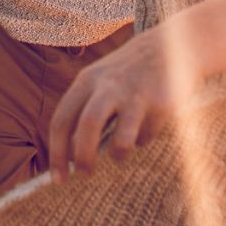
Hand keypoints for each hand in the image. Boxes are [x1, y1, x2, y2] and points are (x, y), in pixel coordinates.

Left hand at [46, 24, 202, 180]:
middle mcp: (108, 86)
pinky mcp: (160, 105)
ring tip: (118, 156)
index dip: (57, 153)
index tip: (58, 179)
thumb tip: (67, 156)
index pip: (61, 121)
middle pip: (87, 127)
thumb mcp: (97, 82)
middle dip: (83, 158)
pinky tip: (145, 128)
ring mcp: (135, 95)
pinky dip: (142, 140)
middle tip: (84, 176)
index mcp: (86, 81)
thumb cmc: (124, 74)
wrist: (168, 47)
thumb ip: (82, 111)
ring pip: (121, 141)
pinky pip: (146, 137)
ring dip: (117, 156)